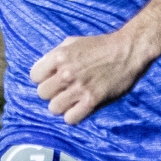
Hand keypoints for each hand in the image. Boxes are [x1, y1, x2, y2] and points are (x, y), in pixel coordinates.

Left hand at [30, 31, 150, 124]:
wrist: (126, 51)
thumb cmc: (99, 45)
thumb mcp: (73, 42)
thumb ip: (55, 54)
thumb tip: (43, 68)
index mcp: (59, 56)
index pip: (34, 76)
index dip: (42, 78)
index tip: (50, 78)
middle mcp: (66, 73)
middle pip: (42, 93)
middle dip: (51, 92)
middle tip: (62, 89)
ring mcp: (78, 88)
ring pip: (53, 108)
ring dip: (61, 105)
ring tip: (70, 99)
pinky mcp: (91, 100)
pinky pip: (70, 118)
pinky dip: (73, 115)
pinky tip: (79, 107)